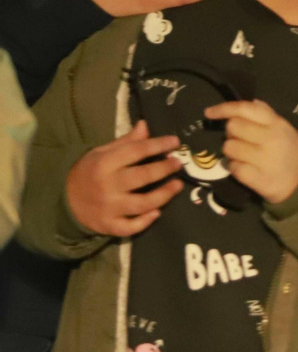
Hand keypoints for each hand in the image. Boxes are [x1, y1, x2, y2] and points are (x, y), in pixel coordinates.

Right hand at [65, 121, 183, 236]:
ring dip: (164, 195)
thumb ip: (126, 142)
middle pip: (143, 177)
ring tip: (178, 185)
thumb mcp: (102, 153)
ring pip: (143, 203)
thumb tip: (145, 125)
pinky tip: (157, 212)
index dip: (158, 145)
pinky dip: (146, 221)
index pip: (136, 151)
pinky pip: (131, 227)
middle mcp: (107, 186)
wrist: (64, 200)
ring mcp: (109, 208)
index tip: (175, 142)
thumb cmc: (89, 172)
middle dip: (165, 169)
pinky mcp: (109, 226)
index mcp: (104, 164)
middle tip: (178, 164)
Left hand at [210, 100, 297, 204]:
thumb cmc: (290, 152)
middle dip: (231, 134)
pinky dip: (235, 168)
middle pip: (232, 127)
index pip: (245, 109)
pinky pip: (233, 167)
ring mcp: (264, 158)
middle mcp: (270, 138)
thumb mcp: (285, 128)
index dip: (223, 109)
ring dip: (232, 152)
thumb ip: (268, 115)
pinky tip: (246, 169)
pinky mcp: (257, 177)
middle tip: (241, 140)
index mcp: (276, 123)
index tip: (209, 112)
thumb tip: (252, 102)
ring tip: (244, 156)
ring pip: (229, 148)